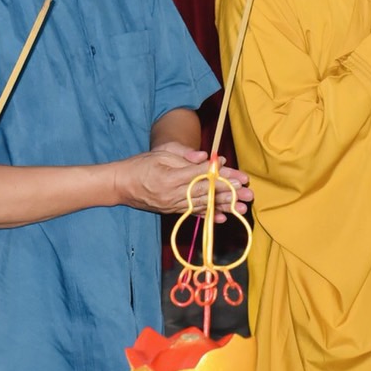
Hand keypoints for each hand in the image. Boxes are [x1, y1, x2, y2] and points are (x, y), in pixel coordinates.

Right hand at [117, 143, 252, 218]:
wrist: (121, 185)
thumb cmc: (141, 165)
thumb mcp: (161, 152)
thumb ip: (185, 153)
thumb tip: (207, 157)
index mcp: (171, 177)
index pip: (202, 175)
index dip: (223, 175)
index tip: (240, 176)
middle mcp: (173, 194)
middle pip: (206, 192)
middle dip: (230, 192)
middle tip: (249, 193)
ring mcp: (173, 205)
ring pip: (203, 205)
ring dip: (224, 206)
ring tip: (243, 206)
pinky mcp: (172, 211)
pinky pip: (194, 214)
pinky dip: (209, 216)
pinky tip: (224, 218)